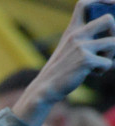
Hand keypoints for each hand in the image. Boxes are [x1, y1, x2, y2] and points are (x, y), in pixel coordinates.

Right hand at [13, 0, 114, 125]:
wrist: (45, 88)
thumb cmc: (62, 70)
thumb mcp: (70, 50)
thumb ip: (87, 39)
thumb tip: (113, 39)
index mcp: (72, 30)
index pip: (84, 4)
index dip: (100, 0)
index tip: (111, 3)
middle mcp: (76, 35)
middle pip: (108, 19)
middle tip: (110, 44)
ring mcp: (81, 47)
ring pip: (114, 43)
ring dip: (112, 56)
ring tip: (100, 63)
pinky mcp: (85, 60)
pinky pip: (108, 63)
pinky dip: (104, 70)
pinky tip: (93, 74)